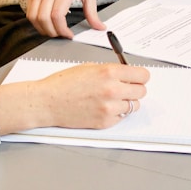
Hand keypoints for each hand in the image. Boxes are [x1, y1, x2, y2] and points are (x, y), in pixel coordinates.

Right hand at [0, 63, 149, 133]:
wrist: (47, 102)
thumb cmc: (63, 83)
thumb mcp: (89, 67)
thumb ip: (111, 70)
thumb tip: (127, 74)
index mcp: (109, 72)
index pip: (143, 75)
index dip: (140, 76)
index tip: (137, 78)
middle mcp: (112, 90)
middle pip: (141, 91)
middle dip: (134, 89)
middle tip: (125, 88)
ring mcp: (110, 108)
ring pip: (134, 106)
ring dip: (126, 102)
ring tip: (111, 99)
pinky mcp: (105, 122)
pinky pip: (121, 117)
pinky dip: (116, 113)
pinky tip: (102, 108)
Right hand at [26, 0, 106, 38]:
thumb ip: (92, 11)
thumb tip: (99, 27)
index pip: (57, 15)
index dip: (62, 30)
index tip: (69, 34)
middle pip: (44, 19)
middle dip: (52, 32)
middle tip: (61, 34)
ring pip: (33, 17)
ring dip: (42, 29)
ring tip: (53, 31)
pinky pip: (29, 12)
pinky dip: (36, 22)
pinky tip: (46, 23)